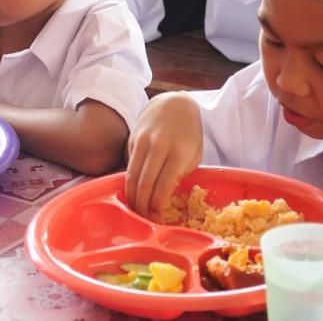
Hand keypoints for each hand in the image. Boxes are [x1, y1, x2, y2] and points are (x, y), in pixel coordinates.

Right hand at [125, 92, 202, 217]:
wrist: (174, 104)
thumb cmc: (188, 133)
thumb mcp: (194, 153)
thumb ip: (179, 173)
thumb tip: (162, 194)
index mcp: (178, 151)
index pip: (163, 184)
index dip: (157, 205)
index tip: (157, 218)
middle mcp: (158, 145)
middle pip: (144, 182)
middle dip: (142, 204)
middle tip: (143, 218)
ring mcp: (142, 141)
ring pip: (132, 175)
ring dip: (132, 196)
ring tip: (135, 209)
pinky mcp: (132, 139)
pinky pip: (129, 165)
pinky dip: (129, 181)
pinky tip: (132, 192)